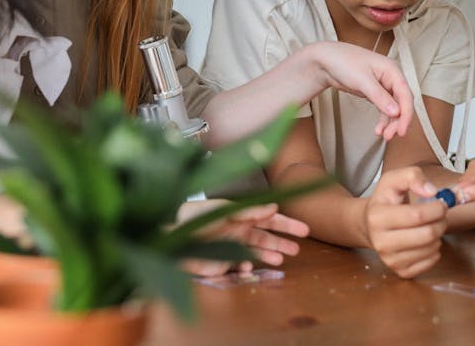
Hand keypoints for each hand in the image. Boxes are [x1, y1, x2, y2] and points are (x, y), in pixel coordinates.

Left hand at [176, 200, 309, 276]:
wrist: (170, 238)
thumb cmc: (193, 219)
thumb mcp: (224, 211)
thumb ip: (249, 210)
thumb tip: (274, 207)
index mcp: (240, 214)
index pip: (268, 218)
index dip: (286, 224)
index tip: (304, 230)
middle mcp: (238, 230)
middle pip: (266, 237)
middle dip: (282, 242)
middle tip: (298, 248)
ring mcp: (232, 246)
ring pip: (257, 252)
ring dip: (269, 256)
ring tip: (280, 261)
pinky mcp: (223, 262)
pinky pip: (241, 266)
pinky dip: (247, 268)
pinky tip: (248, 268)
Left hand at [308, 41, 413, 140]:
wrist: (326, 60)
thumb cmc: (343, 61)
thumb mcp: (362, 80)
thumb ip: (379, 96)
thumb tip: (396, 112)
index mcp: (392, 70)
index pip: (406, 95)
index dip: (406, 114)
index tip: (402, 130)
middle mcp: (390, 78)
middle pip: (402, 103)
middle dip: (398, 120)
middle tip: (390, 135)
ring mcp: (383, 86)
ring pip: (394, 108)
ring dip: (390, 122)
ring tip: (384, 135)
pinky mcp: (374, 92)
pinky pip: (384, 108)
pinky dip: (383, 119)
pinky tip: (379, 129)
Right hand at [364, 167, 446, 277]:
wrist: (369, 224)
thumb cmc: (385, 200)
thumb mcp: (393, 180)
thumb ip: (412, 176)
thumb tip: (432, 192)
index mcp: (377, 217)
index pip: (417, 215)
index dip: (436, 208)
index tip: (441, 203)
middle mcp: (381, 242)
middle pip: (427, 234)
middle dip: (441, 222)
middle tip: (439, 215)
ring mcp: (390, 259)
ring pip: (431, 249)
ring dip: (438, 235)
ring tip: (430, 226)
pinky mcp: (400, 271)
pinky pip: (430, 263)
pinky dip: (434, 250)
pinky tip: (425, 241)